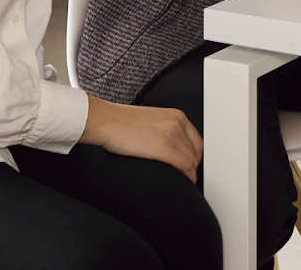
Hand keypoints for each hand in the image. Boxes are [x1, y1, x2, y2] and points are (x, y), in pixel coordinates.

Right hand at [79, 97, 202, 182]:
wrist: (104, 120)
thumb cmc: (119, 123)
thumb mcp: (150, 121)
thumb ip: (164, 131)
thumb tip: (170, 150)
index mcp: (176, 115)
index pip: (196, 141)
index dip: (193, 157)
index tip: (188, 166)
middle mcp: (177, 123)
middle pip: (197, 152)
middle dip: (192, 167)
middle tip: (183, 177)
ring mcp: (172, 135)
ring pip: (192, 162)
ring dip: (187, 174)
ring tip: (179, 183)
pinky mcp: (164, 148)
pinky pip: (185, 168)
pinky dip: (186, 179)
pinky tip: (179, 184)